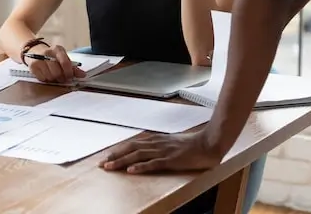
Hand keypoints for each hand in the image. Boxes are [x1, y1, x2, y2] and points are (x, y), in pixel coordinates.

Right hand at [24, 44, 86, 83]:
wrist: (33, 50)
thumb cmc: (51, 56)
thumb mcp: (62, 57)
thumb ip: (73, 67)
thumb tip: (83, 75)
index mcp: (57, 50)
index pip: (65, 62)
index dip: (69, 72)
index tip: (70, 77)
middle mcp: (47, 53)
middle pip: (57, 72)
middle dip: (61, 78)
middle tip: (62, 78)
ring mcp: (39, 60)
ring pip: (50, 77)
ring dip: (53, 79)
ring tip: (53, 75)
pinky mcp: (32, 66)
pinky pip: (42, 79)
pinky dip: (45, 79)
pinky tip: (46, 74)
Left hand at [99, 130, 223, 173]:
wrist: (208, 143)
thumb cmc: (192, 144)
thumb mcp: (171, 143)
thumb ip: (159, 145)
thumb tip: (147, 150)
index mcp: (156, 140)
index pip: (132, 144)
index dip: (119, 150)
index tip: (107, 156)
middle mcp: (156, 144)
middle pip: (131, 149)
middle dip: (115, 156)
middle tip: (102, 164)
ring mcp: (163, 151)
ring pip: (138, 156)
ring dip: (122, 161)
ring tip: (110, 167)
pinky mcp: (171, 160)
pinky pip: (153, 164)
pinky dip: (141, 167)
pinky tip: (131, 171)